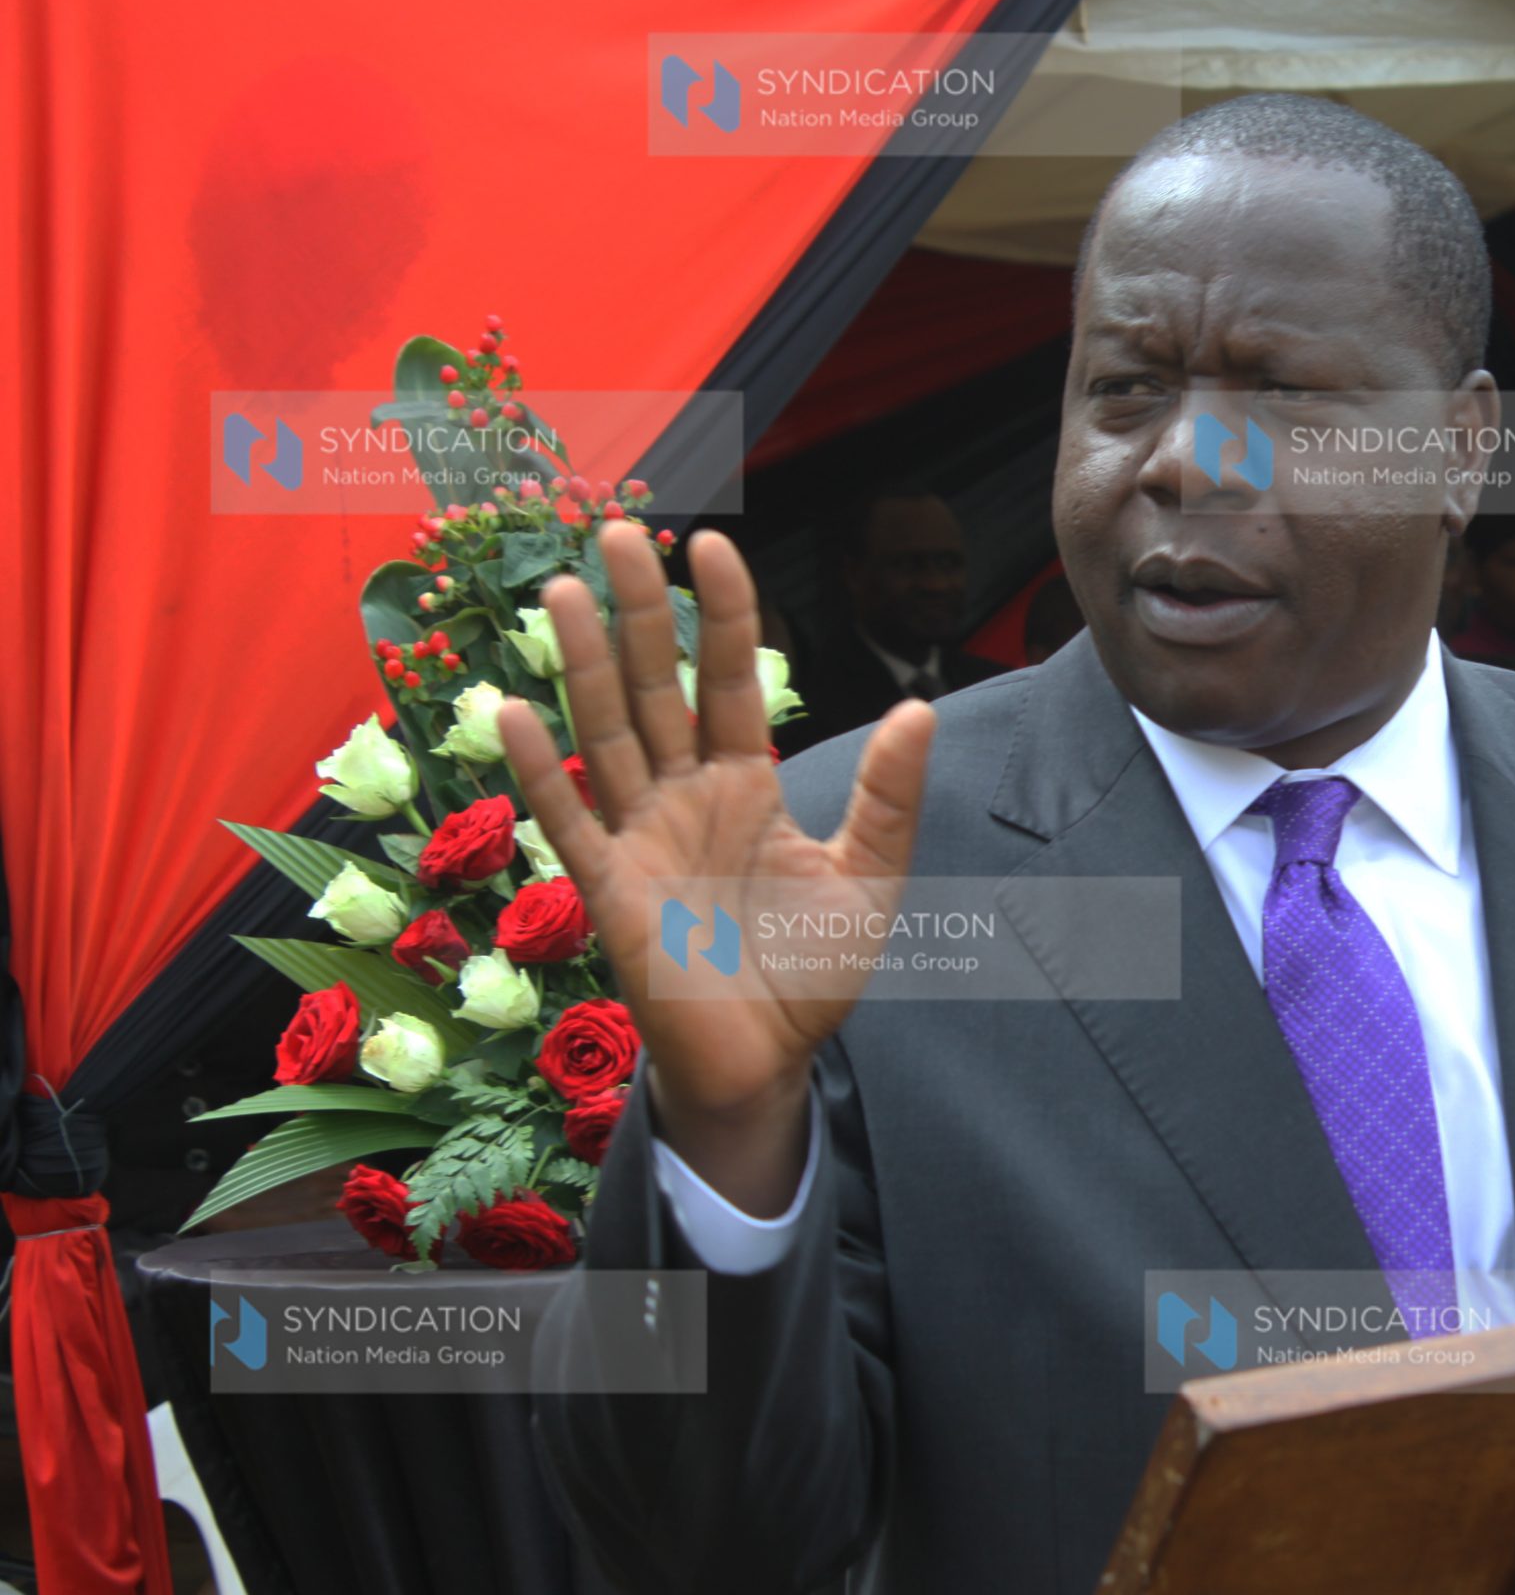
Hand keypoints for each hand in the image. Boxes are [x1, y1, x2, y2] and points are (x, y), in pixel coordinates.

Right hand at [497, 523, 935, 1212]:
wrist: (767, 1065)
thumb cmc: (811, 975)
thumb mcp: (871, 881)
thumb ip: (889, 798)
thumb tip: (920, 708)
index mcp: (747, 784)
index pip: (733, 679)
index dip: (723, 614)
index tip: (711, 543)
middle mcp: (686, 797)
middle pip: (658, 685)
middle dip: (640, 611)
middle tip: (618, 528)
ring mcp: (640, 838)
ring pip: (608, 733)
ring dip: (586, 665)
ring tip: (568, 589)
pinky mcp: (609, 892)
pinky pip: (569, 820)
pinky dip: (541, 770)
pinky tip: (513, 710)